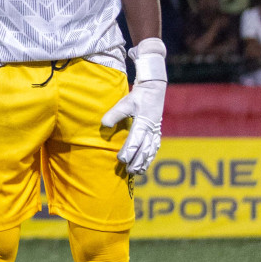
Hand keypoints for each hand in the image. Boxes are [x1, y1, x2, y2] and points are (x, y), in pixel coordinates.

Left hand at [101, 37, 166, 175]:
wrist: (154, 90)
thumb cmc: (138, 97)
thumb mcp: (125, 102)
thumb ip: (115, 113)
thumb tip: (104, 124)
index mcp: (144, 123)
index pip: (136, 140)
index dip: (129, 151)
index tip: (121, 159)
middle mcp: (151, 129)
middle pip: (145, 149)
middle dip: (137, 161)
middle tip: (129, 170)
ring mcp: (155, 131)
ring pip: (151, 150)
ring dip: (144, 161)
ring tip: (138, 171)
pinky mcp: (156, 132)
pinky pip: (154, 147)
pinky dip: (150, 156)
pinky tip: (146, 163)